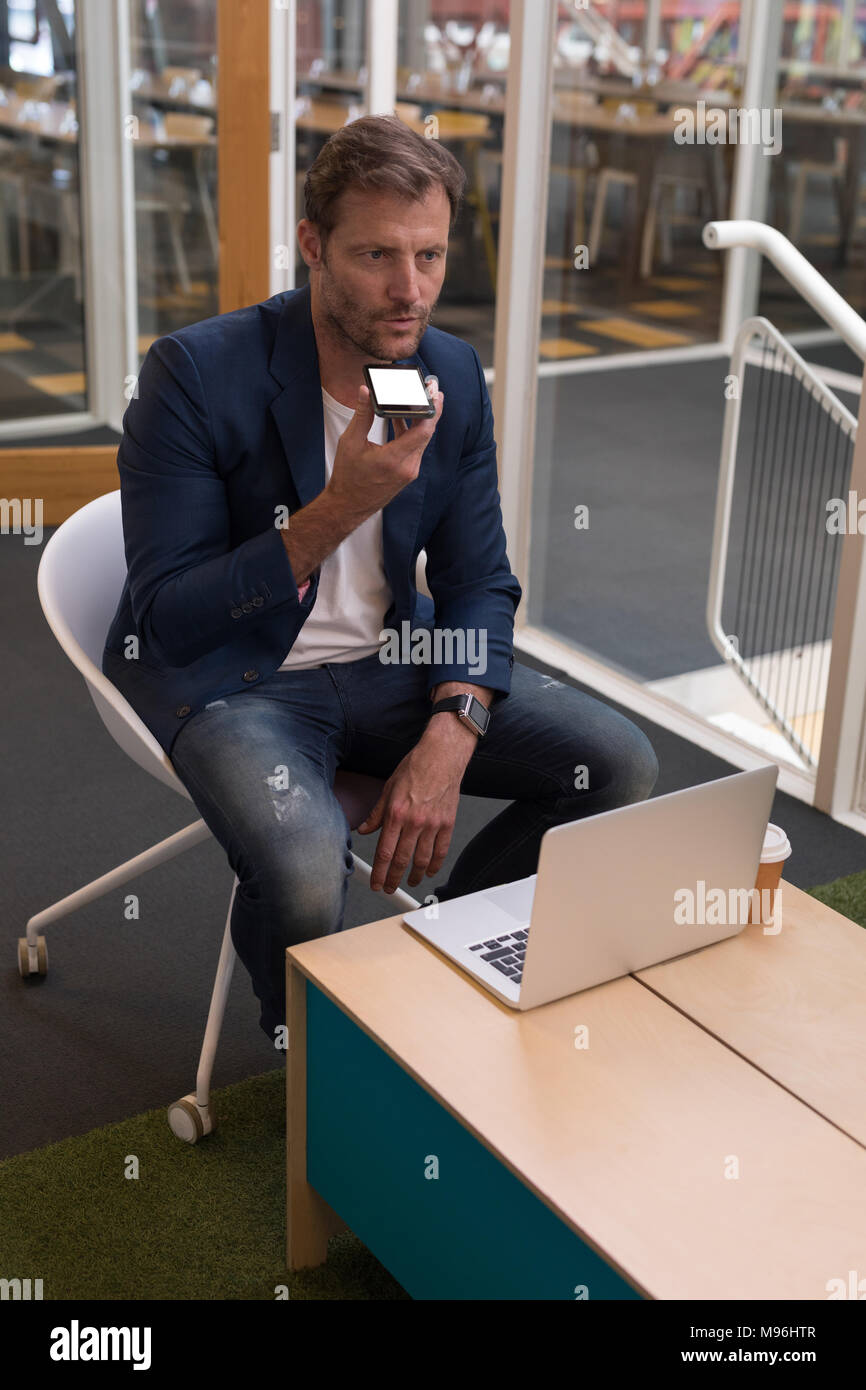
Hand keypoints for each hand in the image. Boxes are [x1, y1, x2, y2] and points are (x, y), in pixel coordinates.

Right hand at [326, 377, 442, 525]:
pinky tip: (402, 417)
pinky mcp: (408, 472)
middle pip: (426, 433)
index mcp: (394, 460)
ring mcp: (409, 471)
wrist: (349, 505)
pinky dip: (411, 431)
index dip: (432, 410)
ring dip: (421, 419)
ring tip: (420, 398)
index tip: (435, 393)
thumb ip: (362, 415)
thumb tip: (366, 391)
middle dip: (430, 409)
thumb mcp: (351, 442)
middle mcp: (407, 467)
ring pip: (422, 440)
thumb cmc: (348, 478)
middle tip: (431, 389)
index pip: (423, 431)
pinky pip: (415, 447)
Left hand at [356, 735, 462, 893]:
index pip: (384, 852)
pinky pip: (441, 850)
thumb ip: (376, 813)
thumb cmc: (415, 768)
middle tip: (389, 888)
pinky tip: (430, 871)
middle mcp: (414, 822)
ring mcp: (433, 824)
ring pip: (422, 860)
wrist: (441, 757)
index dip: (379, 872)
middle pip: (401, 860)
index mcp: (395, 814)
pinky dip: (435, 864)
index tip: (376, 883)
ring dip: (414, 875)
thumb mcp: (388, 789)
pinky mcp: (447, 823)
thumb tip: (363, 829)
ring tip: (409, 882)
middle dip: (393, 879)